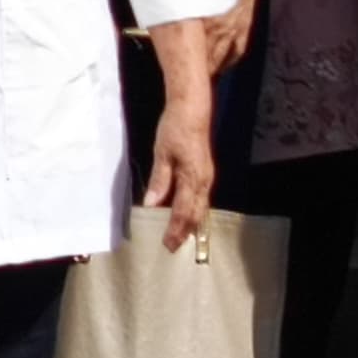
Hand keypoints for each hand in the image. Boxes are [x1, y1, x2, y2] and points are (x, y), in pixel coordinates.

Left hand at [142, 87, 216, 252]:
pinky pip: (201, 199)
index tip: (167, 245)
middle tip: (173, 247)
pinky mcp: (205, 173)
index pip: (183, 212)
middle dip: (185, 232)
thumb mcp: (162, 153)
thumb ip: (159, 180)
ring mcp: (206, 178)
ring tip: (179, 237)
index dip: (176, 230)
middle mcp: (204, 182)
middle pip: (196, 214)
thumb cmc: (175, 128)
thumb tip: (151, 205)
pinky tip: (186, 215)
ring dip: (191, 224)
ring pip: (201, 208)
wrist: (192, 110)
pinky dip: (194, 212)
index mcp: (193, 178)